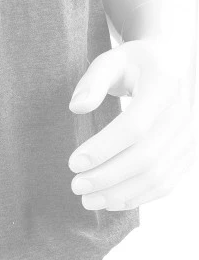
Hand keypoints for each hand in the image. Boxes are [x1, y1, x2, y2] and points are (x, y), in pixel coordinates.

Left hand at [68, 39, 195, 209]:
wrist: (170, 65)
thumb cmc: (134, 63)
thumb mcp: (111, 59)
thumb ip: (92, 80)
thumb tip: (77, 107)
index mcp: (163, 85)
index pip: (134, 125)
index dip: (104, 148)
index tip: (73, 163)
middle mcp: (183, 114)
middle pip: (145, 157)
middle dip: (108, 177)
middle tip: (76, 186)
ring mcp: (190, 137)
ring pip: (157, 177)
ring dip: (120, 194)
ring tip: (88, 199)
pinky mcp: (189, 154)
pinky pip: (166, 184)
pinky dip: (138, 197)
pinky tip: (111, 200)